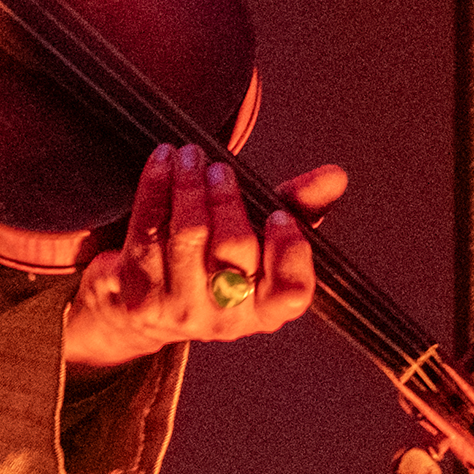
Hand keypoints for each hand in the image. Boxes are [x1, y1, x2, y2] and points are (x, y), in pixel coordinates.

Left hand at [61, 143, 345, 374]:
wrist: (141, 310)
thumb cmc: (215, 265)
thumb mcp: (262, 242)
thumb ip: (301, 209)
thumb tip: (334, 177)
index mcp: (266, 309)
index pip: (291, 292)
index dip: (289, 253)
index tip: (280, 216)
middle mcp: (226, 317)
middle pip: (233, 249)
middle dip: (226, 198)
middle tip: (218, 167)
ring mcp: (180, 309)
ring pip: (188, 235)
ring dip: (188, 185)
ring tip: (190, 156)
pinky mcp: (139, 293)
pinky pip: (148, 229)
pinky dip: (156, 188)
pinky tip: (163, 162)